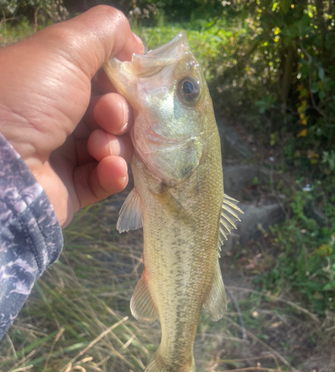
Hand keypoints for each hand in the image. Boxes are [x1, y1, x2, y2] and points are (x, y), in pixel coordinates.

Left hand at [0, 6, 142, 227]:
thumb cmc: (29, 98)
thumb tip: (134, 45)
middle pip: (113, 113)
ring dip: (116, 144)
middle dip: (120, 113)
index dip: (123, 80)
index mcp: (53, 81)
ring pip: (114, 146)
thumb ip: (104, 32)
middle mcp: (59, 116)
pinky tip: (110, 168)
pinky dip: (114, 173)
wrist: (0, 165)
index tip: (132, 81)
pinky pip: (107, 179)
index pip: (102, 78)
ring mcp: (65, 155)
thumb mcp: (65, 48)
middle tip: (110, 117)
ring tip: (101, 146)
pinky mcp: (73, 189)